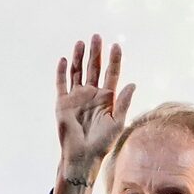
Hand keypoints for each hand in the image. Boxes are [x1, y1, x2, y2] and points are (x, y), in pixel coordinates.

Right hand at [52, 36, 135, 193]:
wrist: (82, 156)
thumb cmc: (102, 143)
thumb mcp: (117, 122)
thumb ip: (124, 102)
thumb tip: (132, 83)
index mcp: (107, 98)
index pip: (111, 73)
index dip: (114, 60)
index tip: (116, 45)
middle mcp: (92, 94)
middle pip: (94, 68)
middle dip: (96, 53)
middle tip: (97, 36)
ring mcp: (76, 98)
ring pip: (78, 72)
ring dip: (79, 58)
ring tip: (82, 42)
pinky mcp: (63, 103)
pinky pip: (61, 84)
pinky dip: (62, 72)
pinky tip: (65, 60)